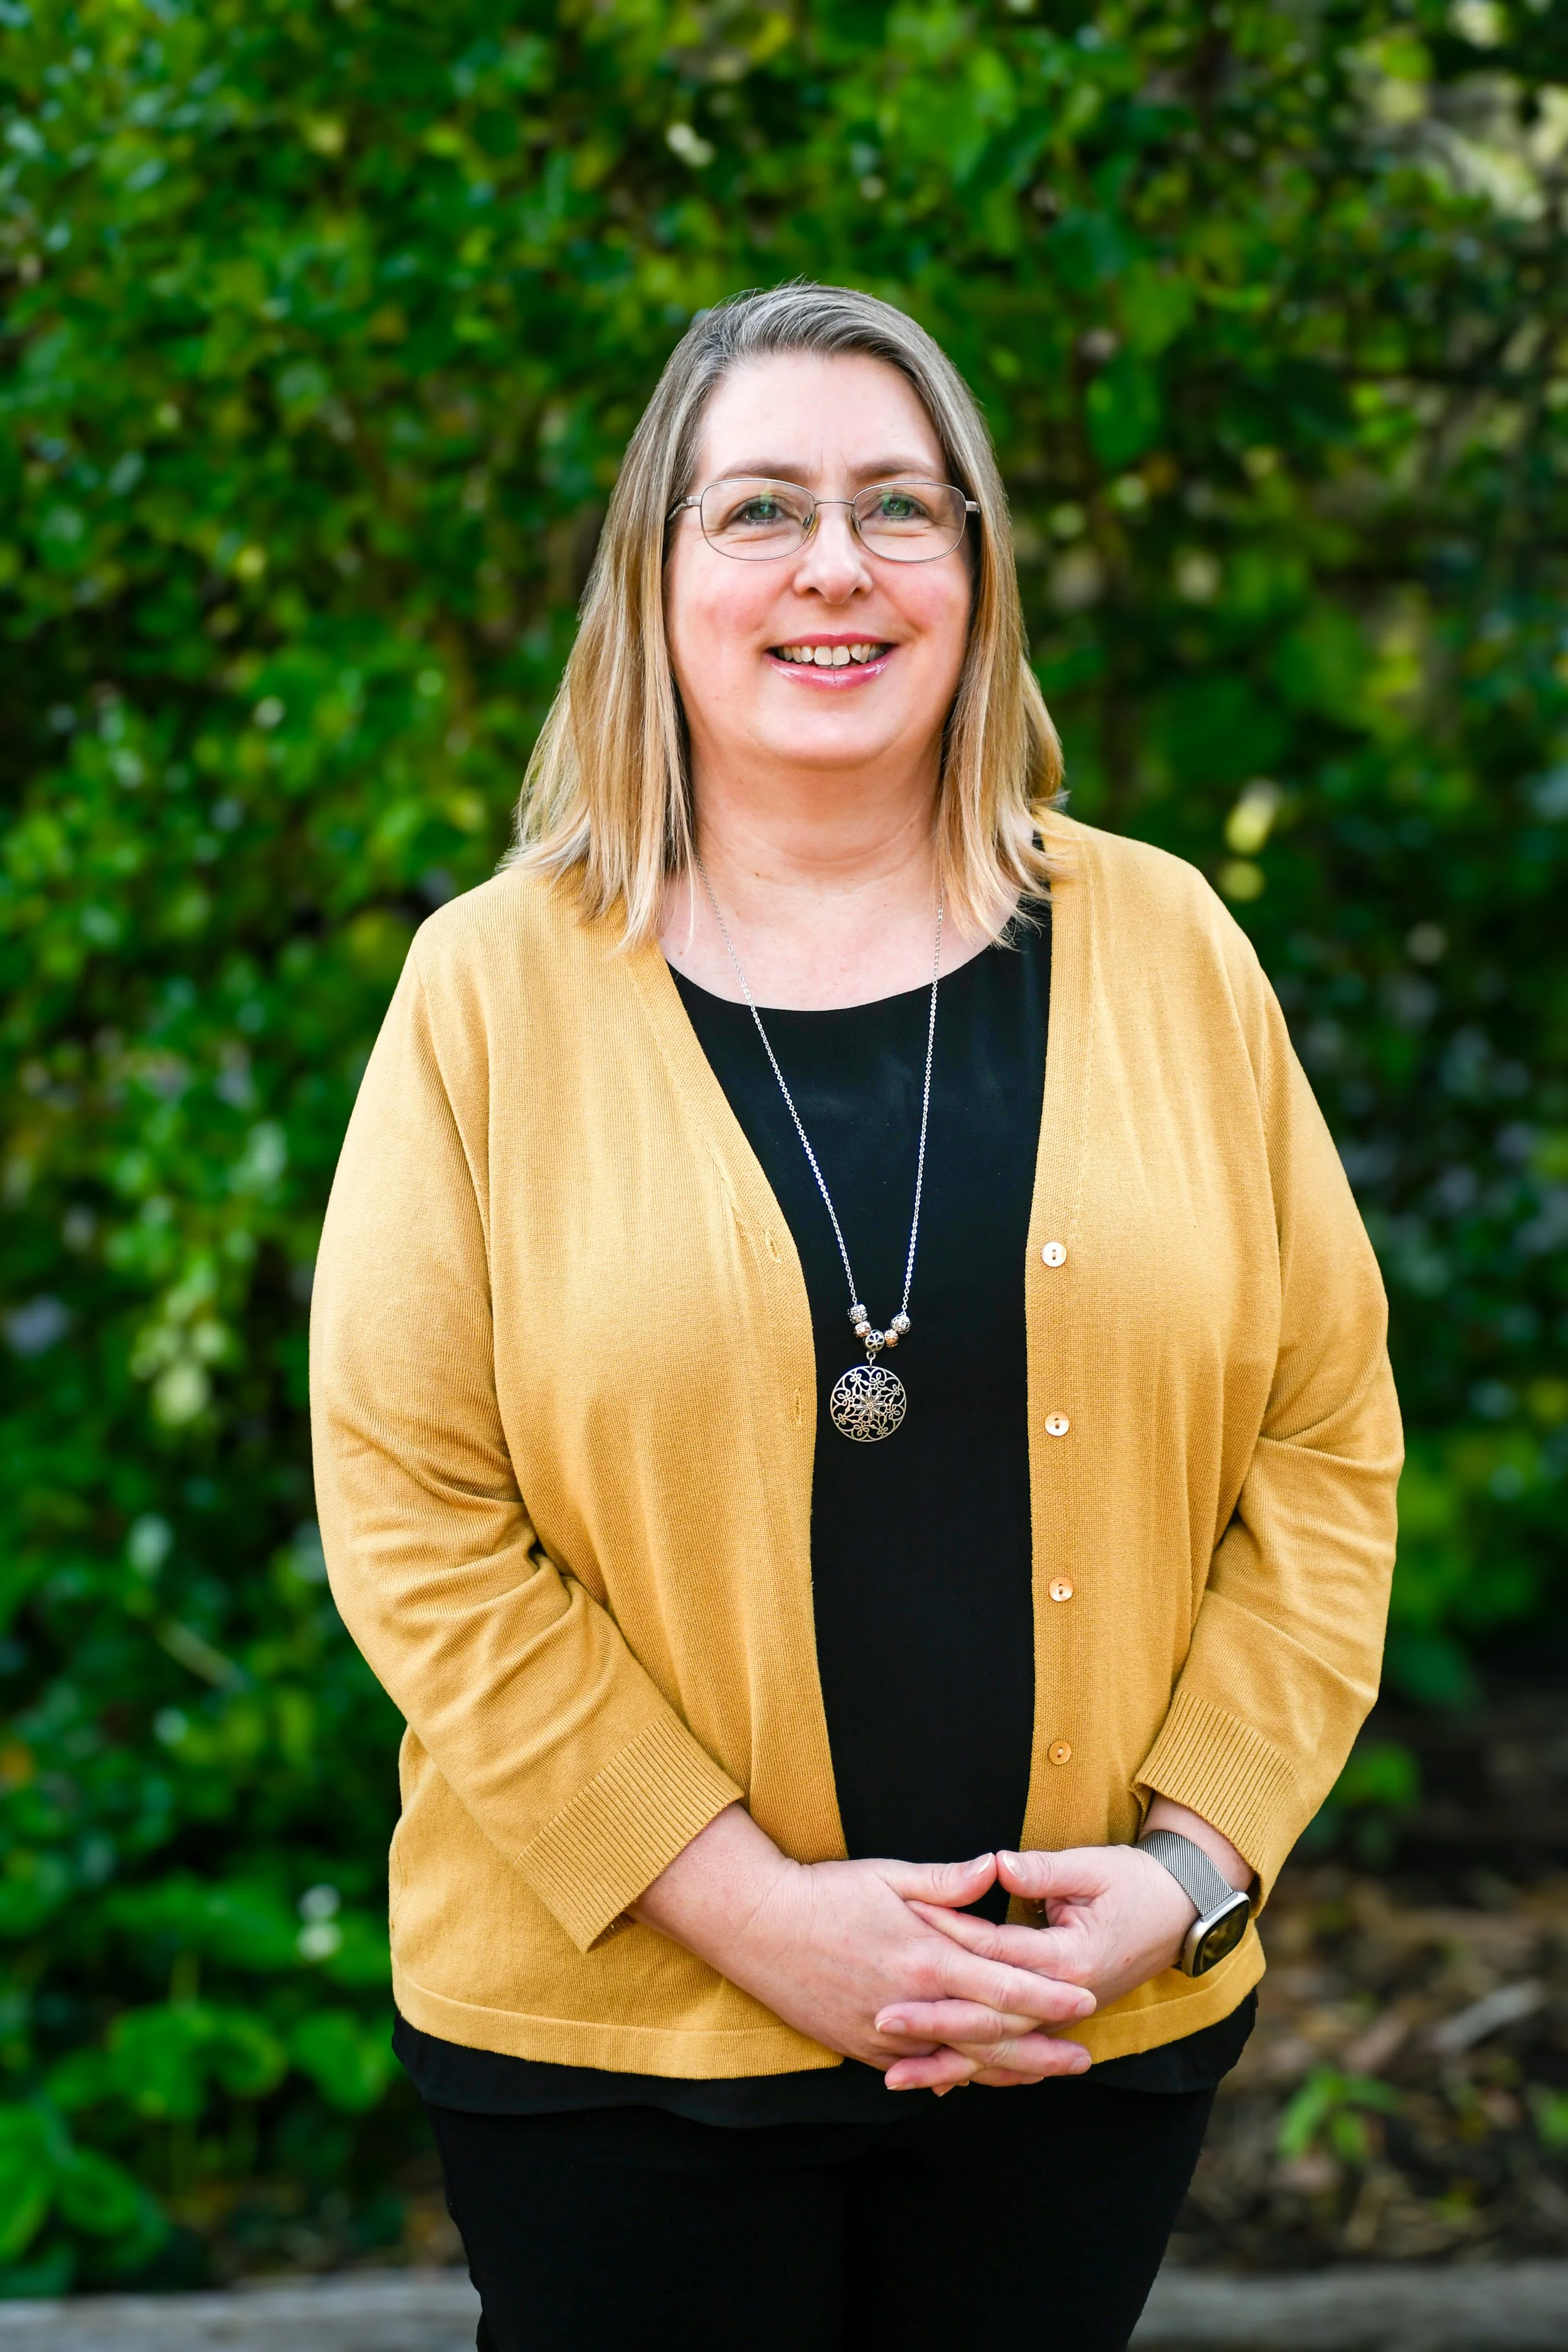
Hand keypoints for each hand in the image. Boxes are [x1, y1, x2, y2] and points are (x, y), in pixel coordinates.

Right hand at [631, 1804, 1095, 2082]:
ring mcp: (884, 2033)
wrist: (757, 1927)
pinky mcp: (861, 2048)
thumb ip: (948, 1883)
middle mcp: (911, 2003)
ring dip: (1004, 2070)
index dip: (1048, 1996)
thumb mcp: (889, 1875)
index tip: (1085, 2000)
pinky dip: (953, 2075)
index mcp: (925, 1956)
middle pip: (991, 2035)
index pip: (1002, 1984)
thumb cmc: (825, 1892)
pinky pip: (919, 2069)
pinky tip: (976, 2079)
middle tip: (1082, 2057)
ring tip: (1043, 2076)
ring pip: (958, 2061)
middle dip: (1041, 2048)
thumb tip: (995, 1868)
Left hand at [875, 1802, 1255, 2091]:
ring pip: (998, 2049)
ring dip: (948, 2064)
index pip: (996, 1956)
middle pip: (989, 2019)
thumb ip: (1044, 1870)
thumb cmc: (1135, 1883)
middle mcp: (1065, 1998)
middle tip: (880, 2021)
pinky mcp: (1058, 2020)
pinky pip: (1014, 2053)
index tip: (902, 1942)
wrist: (1180, 1914)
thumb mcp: (1094, 1867)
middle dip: (933, 2023)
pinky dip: (978, 2070)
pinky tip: (941, 2083)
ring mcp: (1062, 2016)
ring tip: (893, 2075)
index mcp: (1068, 1958)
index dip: (949, 1944)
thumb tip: (999, 1864)